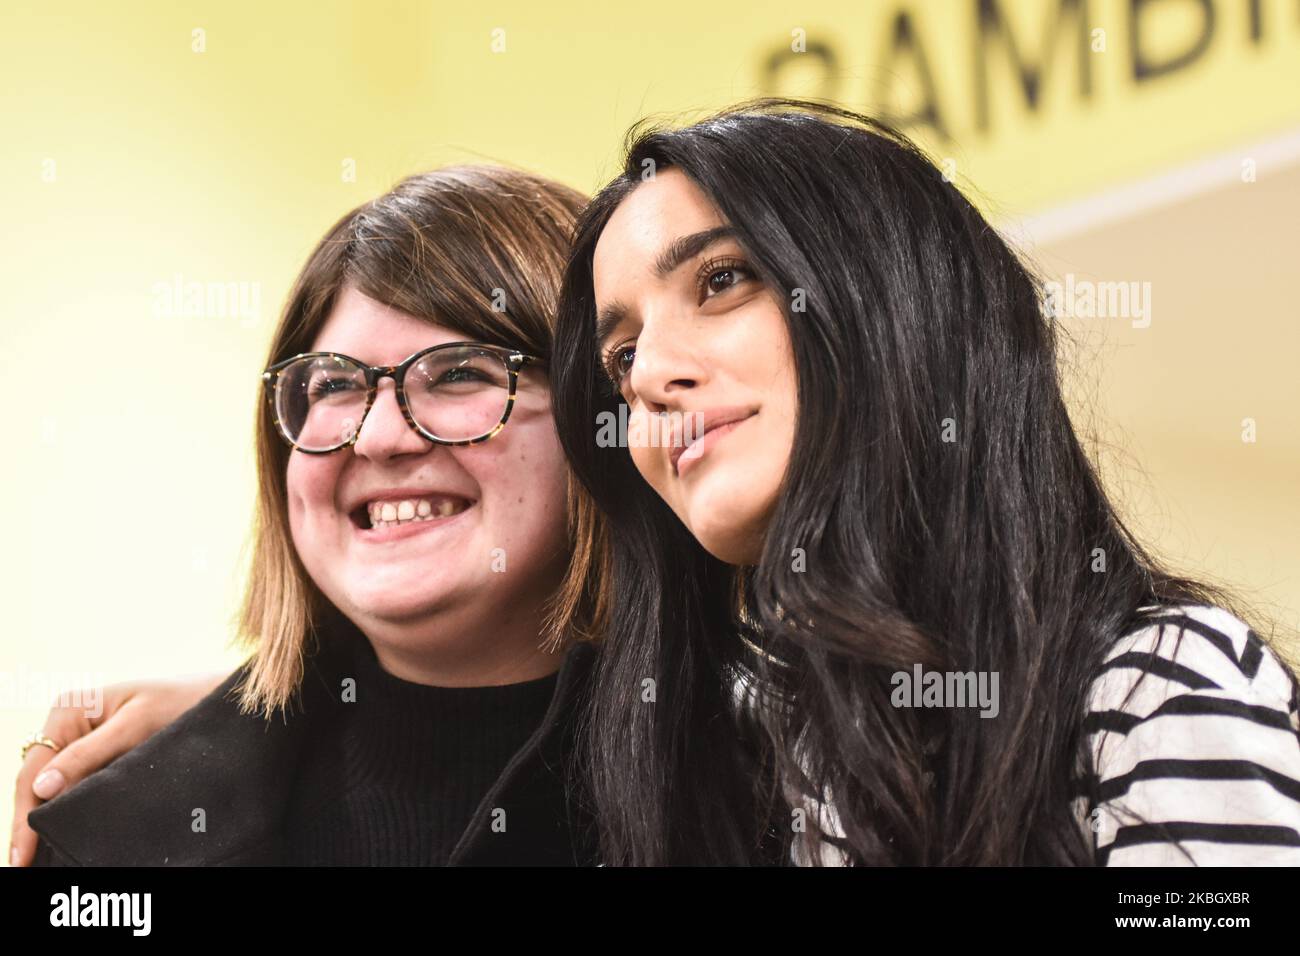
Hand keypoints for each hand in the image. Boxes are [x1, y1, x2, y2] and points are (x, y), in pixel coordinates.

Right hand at [9, 672, 224, 865]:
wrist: (217, 698)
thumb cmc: (181, 701)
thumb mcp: (136, 724)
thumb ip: (89, 753)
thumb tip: (42, 788)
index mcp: (70, 710)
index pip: (34, 770)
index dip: (24, 814)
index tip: (21, 853)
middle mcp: (70, 727)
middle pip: (37, 783)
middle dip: (29, 823)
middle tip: (21, 864)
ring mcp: (84, 744)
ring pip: (54, 790)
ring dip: (47, 820)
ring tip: (36, 859)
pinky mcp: (102, 758)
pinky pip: (77, 788)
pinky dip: (69, 812)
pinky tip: (64, 837)